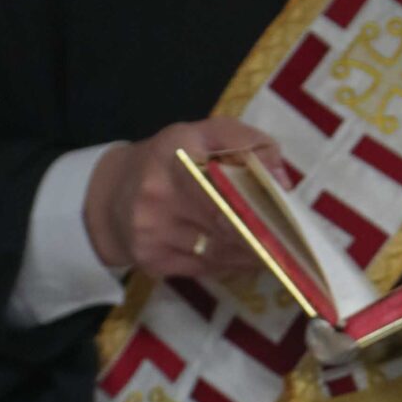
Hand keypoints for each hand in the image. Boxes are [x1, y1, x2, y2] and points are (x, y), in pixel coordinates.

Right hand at [83, 118, 287, 281]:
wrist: (109, 196)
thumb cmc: (166, 161)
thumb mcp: (200, 133)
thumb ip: (244, 141)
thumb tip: (280, 176)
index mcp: (173, 153)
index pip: (224, 178)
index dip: (258, 197)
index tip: (285, 207)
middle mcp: (157, 193)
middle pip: (226, 221)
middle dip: (263, 231)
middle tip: (292, 236)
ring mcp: (152, 232)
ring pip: (220, 250)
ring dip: (254, 252)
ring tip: (279, 248)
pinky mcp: (153, 261)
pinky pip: (207, 268)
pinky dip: (234, 264)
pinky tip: (250, 257)